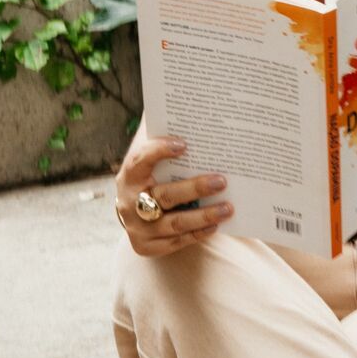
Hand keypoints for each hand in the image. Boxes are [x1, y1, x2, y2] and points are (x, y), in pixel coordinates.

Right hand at [114, 135, 233, 256]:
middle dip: (195, 188)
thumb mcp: (150, 155)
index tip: (184, 144)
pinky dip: (197, 234)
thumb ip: (162, 135)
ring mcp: (136, 227)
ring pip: (174, 223)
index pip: (140, 160)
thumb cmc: (151, 176)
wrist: (133, 212)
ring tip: (228, 208)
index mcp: (129, 175)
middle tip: (222, 181)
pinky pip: (176, 242)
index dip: (159, 151)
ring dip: (204, 216)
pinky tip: (215, 226)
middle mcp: (129, 202)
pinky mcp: (145, 246)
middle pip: (164, 196)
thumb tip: (186, 111)